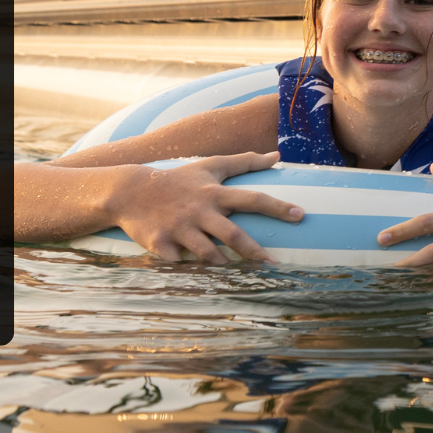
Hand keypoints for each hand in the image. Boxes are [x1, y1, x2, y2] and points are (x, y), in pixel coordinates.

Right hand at [110, 152, 296, 262]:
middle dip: (254, 252)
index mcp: (214, 194)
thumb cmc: (178, 180)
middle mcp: (199, 211)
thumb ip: (245, 162)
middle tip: (273, 265)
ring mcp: (179, 229)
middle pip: (232, 235)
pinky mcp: (160, 244)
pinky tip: (193, 276)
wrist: (131, 191)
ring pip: (207, 254)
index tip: (301, 215)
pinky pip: (178, 263)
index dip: (277, 207)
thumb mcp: (210, 167)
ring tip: (235, 273)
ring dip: (223, 264)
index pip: (252, 198)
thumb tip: (277, 156)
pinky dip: (186, 269)